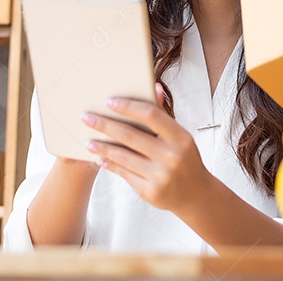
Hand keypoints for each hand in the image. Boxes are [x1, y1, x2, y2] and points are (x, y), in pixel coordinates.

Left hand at [82, 84, 212, 213]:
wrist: (196, 194)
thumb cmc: (185, 159)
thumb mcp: (180, 137)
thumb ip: (163, 115)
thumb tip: (154, 87)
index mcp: (181, 138)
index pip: (151, 115)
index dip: (128, 107)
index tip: (109, 101)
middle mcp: (171, 156)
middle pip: (130, 135)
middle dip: (104, 125)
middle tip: (86, 118)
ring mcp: (160, 176)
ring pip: (123, 156)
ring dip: (102, 147)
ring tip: (88, 140)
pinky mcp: (149, 192)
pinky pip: (124, 173)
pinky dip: (109, 164)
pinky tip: (100, 158)